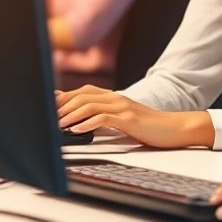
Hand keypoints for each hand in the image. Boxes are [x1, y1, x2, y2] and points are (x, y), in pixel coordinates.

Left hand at [55, 85, 214, 147]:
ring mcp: (123, 107)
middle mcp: (116, 98)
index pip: (83, 91)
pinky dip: (87, 124)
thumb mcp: (123, 119)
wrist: (174, 128)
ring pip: (90, 105)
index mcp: (114, 97)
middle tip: (46, 116)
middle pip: (83, 95)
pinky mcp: (129, 119)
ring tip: (58, 125)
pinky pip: (103, 118)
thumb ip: (104, 116)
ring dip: (71, 115)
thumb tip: (80, 121)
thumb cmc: (149, 127)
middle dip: (62, 105)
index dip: (64, 97)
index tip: (48, 105)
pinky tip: (77, 131)